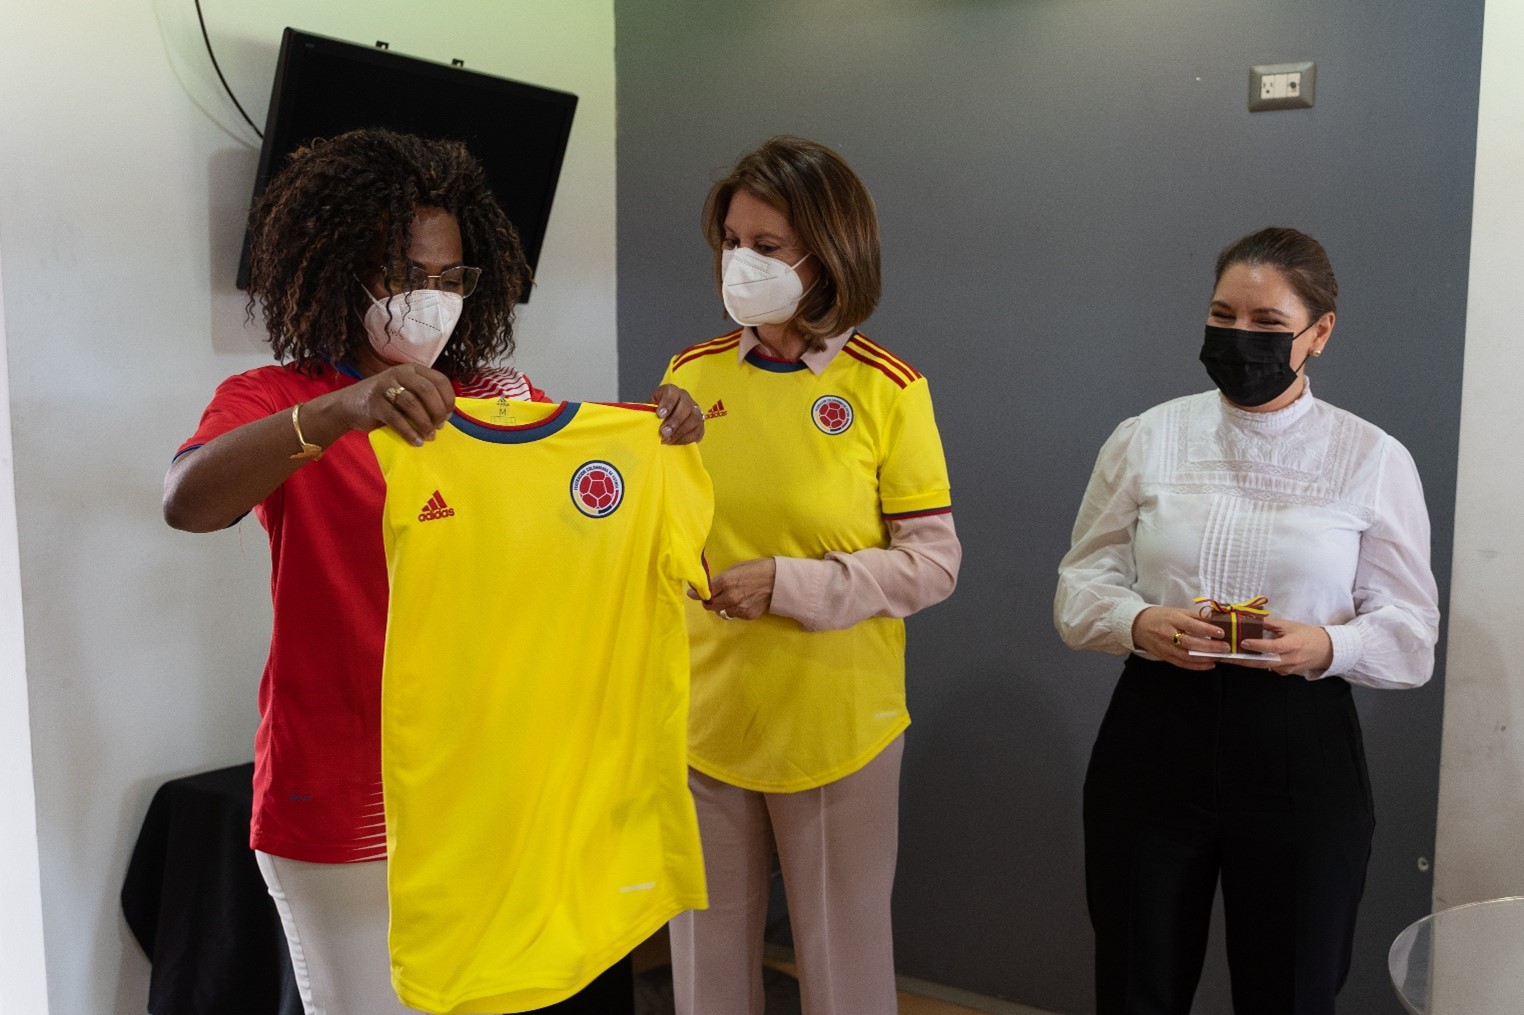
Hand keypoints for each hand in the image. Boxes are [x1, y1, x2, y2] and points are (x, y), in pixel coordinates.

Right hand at [337, 363, 454, 445]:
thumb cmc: (385, 401)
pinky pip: (396, 419)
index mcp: (412, 369)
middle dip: (437, 411)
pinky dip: (409, 432)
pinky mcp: (374, 403)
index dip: (448, 399)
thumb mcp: (406, 392)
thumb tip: (447, 415)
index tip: (448, 416)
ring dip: (425, 423)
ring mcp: (385, 386)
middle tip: (439, 426)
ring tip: (430, 436)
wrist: (349, 405)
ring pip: (412, 403)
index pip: (439, 380)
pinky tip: (416, 441)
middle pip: (427, 390)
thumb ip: (424, 398)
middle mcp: (399, 373)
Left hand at [652, 384, 704, 444]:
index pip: (672, 393)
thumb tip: (644, 420)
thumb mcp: (649, 409)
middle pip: (686, 406)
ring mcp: (695, 411)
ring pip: (695, 418)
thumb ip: (648, 413)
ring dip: (681, 431)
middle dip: (675, 420)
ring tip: (668, 439)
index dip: (667, 403)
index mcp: (672, 391)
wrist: (664, 421)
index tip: (659, 415)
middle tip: (664, 432)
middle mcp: (685, 398)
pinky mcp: (699, 424)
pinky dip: (686, 438)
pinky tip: (675, 442)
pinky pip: (698, 431)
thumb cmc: (655, 414)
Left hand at [694, 558, 775, 620]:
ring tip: (735, 597)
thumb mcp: (736, 568)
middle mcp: (730, 597)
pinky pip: (735, 614)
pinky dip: (736, 609)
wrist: (779, 580)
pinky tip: (745, 601)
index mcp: (726, 581)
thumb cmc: (757, 569)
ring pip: (722, 611)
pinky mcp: (747, 615)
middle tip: (715, 597)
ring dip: (724, 606)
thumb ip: (719, 578)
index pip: (705, 592)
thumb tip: (703, 587)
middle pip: (710, 606)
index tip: (694, 594)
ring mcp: (739, 608)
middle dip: (710, 602)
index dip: (698, 593)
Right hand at [1131, 606, 1225, 671]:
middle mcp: (1167, 633)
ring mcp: (1165, 647)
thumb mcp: (1178, 611)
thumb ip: (1197, 616)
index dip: (1206, 630)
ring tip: (1220, 657)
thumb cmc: (1162, 616)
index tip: (1221, 633)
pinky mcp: (1164, 657)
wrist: (1137, 625)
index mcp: (1172, 619)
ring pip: (1186, 656)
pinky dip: (1197, 666)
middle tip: (1225, 648)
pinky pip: (1182, 664)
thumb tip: (1218, 620)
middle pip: (1189, 643)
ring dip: (1205, 658)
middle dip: (1209, 647)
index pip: (1191, 625)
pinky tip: (1209, 664)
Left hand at [1238, 618, 1332, 676]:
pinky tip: (1246, 658)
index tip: (1243, 642)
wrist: (1327, 650)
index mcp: (1293, 645)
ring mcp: (1288, 668)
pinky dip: (1258, 663)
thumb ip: (1270, 624)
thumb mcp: (1290, 625)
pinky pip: (1270, 668)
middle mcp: (1290, 659)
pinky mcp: (1286, 673)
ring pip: (1264, 666)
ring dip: (1247, 662)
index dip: (1257, 645)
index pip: (1272, 647)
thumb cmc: (1308, 634)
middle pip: (1263, 662)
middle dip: (1243, 660)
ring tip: (1230, 657)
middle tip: (1226, 657)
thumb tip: (1251, 619)